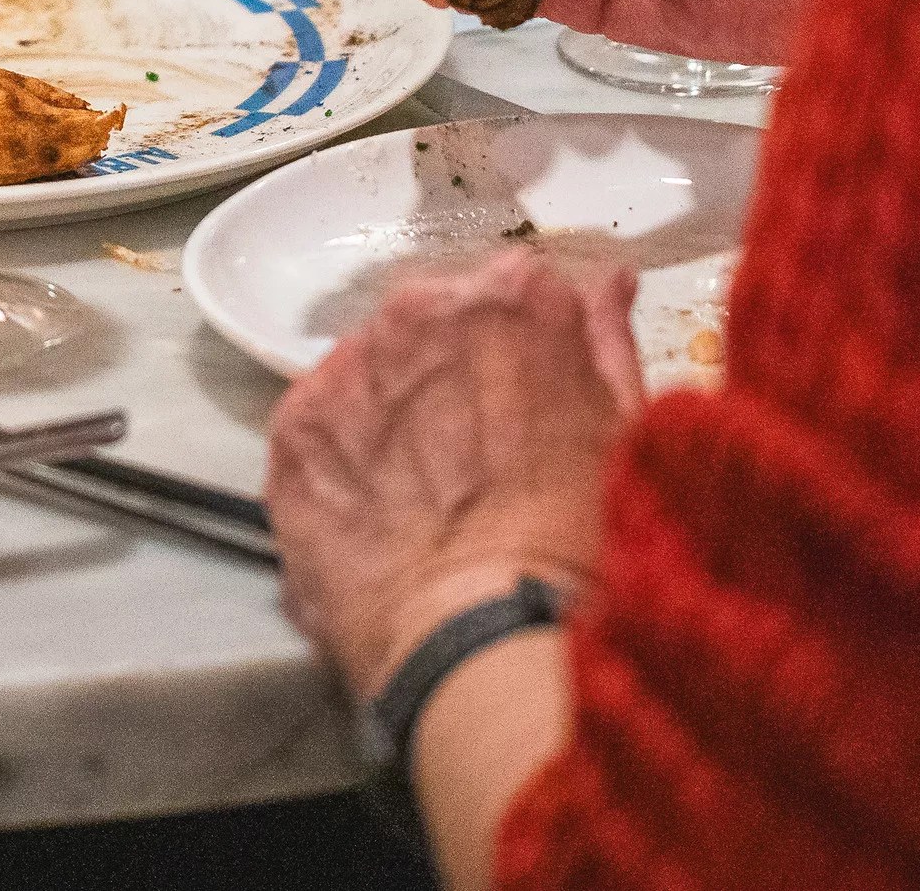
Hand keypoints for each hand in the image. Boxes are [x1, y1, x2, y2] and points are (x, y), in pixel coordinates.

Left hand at [267, 252, 641, 698]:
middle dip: (446, 373)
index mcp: (513, 297)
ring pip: (370, 369)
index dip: (514, 352)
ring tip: (425, 493)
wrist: (488, 634)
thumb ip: (606, 340)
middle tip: (473, 456)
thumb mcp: (624, 429)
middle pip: (429, 324)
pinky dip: (342, 456)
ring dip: (392, 412)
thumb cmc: (578, 543)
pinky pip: (319, 421)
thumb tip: (605, 285)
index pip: (506, 293)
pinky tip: (379, 510)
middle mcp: (422, 309)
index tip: (521, 399)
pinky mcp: (295, 422)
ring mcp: (350, 363)